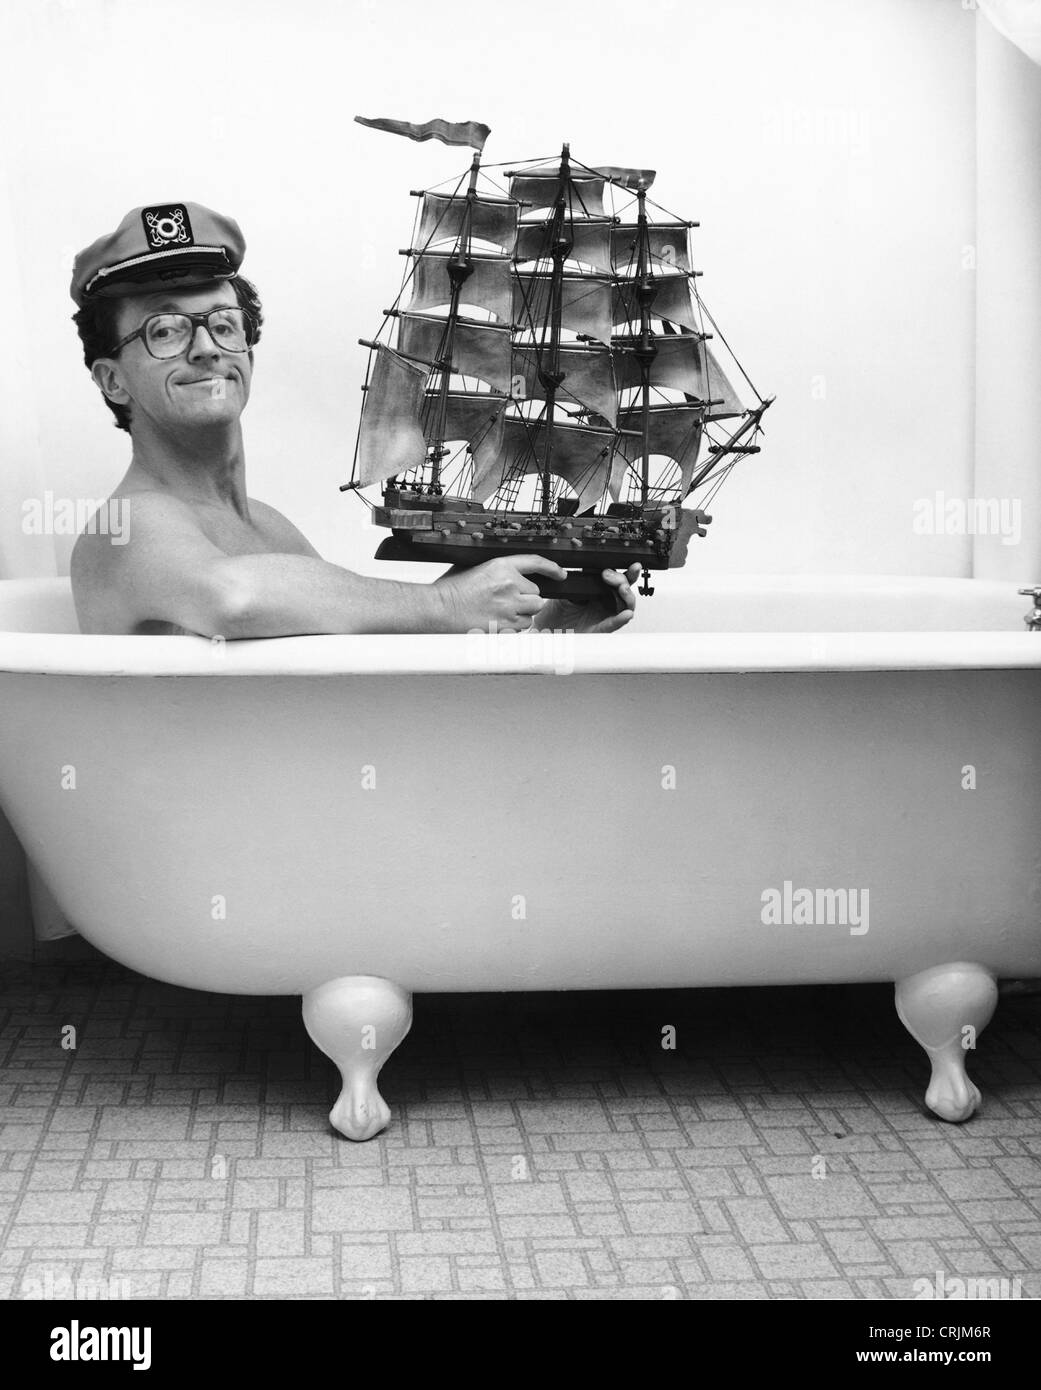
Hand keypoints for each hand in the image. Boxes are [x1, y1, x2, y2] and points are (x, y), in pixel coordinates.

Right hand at [435, 554, 566, 631]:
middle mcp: (509, 584)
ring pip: (532, 612)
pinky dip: (515, 628)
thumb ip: (496, 571)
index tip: (560, 574)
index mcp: (500, 566)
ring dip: (521, 614)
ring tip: (499, 613)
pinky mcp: (507, 625)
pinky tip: (497, 623)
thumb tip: (512, 577)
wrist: (437, 609)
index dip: (552, 568)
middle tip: (505, 602)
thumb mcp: (473, 567)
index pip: (536, 563)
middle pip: (536, 594)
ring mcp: (509, 606)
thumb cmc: (450, 591)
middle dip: (525, 599)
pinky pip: (523, 627)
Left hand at [533, 563, 640, 632]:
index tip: (610, 568)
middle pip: (625, 590)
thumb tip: (587, 566)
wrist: (547, 628)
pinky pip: (613, 624)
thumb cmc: (557, 612)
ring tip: (622, 589)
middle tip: (609, 576)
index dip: (622, 572)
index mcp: (599, 591)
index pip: (617, 579)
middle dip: (624, 580)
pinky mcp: (600, 629)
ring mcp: (604, 616)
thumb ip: (579, 580)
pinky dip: (620, 619)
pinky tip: (625, 614)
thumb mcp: (566, 590)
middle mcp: (605, 603)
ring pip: (625, 606)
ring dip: (627, 596)